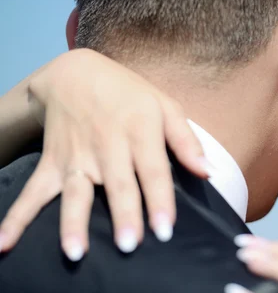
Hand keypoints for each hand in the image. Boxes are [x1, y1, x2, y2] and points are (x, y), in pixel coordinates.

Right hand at [0, 48, 206, 259]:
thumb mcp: (165, 105)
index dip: (159, 199)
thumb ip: (186, 139)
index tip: (165, 230)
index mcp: (140, 130)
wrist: (76, 74)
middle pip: (117, 184)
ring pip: (75, 192)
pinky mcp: (53, 162)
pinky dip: (16, 217)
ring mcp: (77, 156)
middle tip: (128, 245)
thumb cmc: (130, 94)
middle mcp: (108, 145)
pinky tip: (2, 243)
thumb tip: (207, 171)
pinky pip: (33, 191)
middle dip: (123, 215)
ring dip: (73, 222)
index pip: (152, 170)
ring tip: (75, 252)